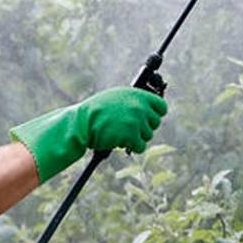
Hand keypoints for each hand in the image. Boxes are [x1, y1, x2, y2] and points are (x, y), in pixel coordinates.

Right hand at [10, 87, 167, 182]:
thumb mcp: (114, 98)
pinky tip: (121, 142)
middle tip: (130, 129)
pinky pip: (140, 146)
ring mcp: (136, 121)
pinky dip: (132, 147)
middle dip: (144, 127)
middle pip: (155, 123)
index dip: (156, 114)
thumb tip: (148, 108)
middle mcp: (139, 106)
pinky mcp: (131, 136)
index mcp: (136, 94)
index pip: (161, 106)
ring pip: (148, 135)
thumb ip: (132, 101)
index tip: (149, 119)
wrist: (80, 123)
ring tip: (121, 135)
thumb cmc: (94, 111)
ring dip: (136, 138)